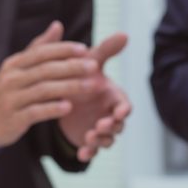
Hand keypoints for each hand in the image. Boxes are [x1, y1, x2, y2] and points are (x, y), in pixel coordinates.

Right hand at [0, 22, 98, 147]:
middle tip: (94, 67)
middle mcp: (11, 79)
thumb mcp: (18, 68)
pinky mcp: (13, 119)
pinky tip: (69, 107)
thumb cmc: (9, 91)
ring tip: (91, 86)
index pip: (41, 52)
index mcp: (13, 64)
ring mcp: (11, 99)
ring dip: (70, 87)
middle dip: (72, 67)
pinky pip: (35, 112)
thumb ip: (39, 48)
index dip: (63, 50)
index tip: (85, 49)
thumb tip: (58, 25)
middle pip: (45, 70)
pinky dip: (52, 109)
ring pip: (44, 90)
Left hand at [60, 33, 132, 161]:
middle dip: (112, 126)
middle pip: (119, 125)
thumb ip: (106, 50)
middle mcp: (110, 114)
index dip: (124, 109)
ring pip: (107, 139)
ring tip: (90, 136)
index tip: (119, 111)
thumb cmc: (81, 76)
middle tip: (102, 125)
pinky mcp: (89, 141)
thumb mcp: (91, 62)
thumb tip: (124, 34)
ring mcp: (100, 129)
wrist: (62, 94)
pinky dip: (89, 153)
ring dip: (101, 140)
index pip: (125, 105)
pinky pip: (92, 151)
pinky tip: (82, 153)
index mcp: (113, 97)